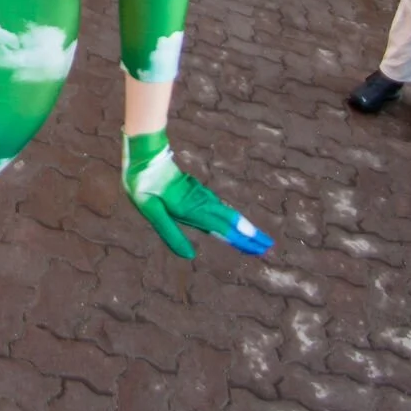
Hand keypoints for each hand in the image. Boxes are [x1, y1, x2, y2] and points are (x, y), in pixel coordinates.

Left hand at [123, 132, 271, 259]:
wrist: (145, 154)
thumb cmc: (143, 184)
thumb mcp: (151, 212)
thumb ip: (170, 233)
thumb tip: (189, 256)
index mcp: (191, 210)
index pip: (222, 228)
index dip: (240, 240)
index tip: (258, 248)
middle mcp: (200, 203)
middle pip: (230, 220)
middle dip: (249, 234)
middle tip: (267, 245)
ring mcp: (198, 195)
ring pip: (226, 212)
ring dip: (242, 225)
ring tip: (255, 236)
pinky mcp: (194, 191)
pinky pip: (217, 206)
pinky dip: (230, 216)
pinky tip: (232, 220)